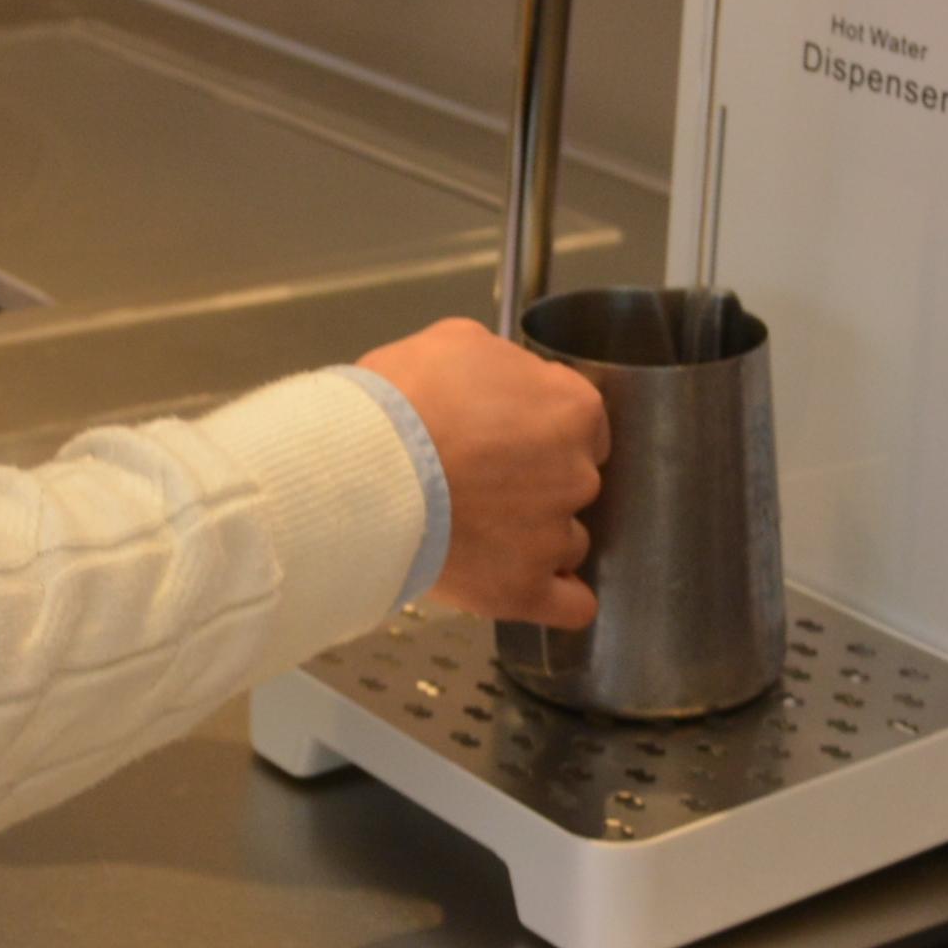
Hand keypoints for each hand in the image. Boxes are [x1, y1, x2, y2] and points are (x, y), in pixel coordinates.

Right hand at [361, 317, 609, 627]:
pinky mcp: (524, 590)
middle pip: (574, 482)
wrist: (366, 469)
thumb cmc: (406, 398)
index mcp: (572, 411)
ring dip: (537, 537)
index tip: (508, 434)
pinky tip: (536, 586)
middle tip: (480, 478)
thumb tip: (506, 386)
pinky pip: (570, 606)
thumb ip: (504, 367)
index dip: (542, 428)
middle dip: (537, 481)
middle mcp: (578, 476)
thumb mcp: (458, 342)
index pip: (581, 423)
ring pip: (566, 541)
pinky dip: (560, 598)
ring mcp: (553, 538)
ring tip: (480, 531)